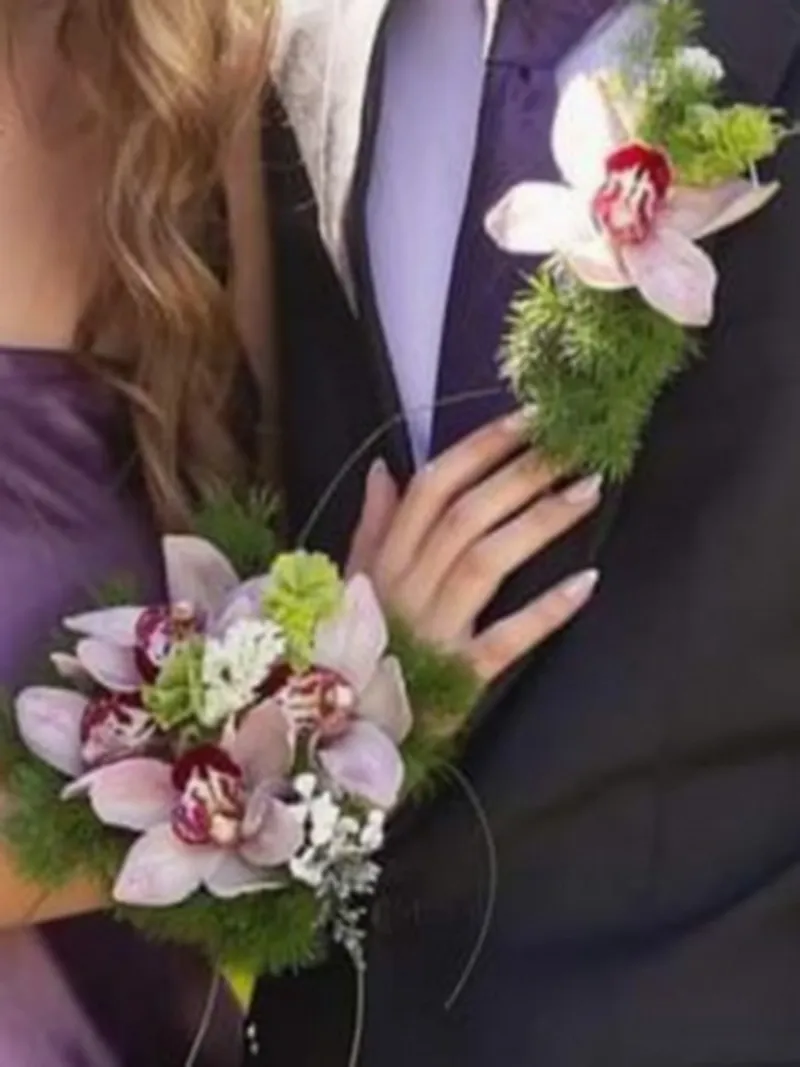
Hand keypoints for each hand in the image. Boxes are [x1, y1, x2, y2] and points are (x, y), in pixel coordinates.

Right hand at [347, 412, 601, 683]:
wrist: (352, 732)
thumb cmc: (360, 648)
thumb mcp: (357, 581)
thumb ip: (374, 524)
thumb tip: (382, 467)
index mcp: (385, 559)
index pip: (432, 488)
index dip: (481, 449)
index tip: (528, 420)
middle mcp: (406, 586)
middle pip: (466, 516)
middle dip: (521, 475)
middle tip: (572, 448)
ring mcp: (431, 631)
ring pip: (485, 563)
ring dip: (538, 523)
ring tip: (587, 491)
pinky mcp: (457, 676)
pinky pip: (504, 639)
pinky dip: (545, 611)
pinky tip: (587, 583)